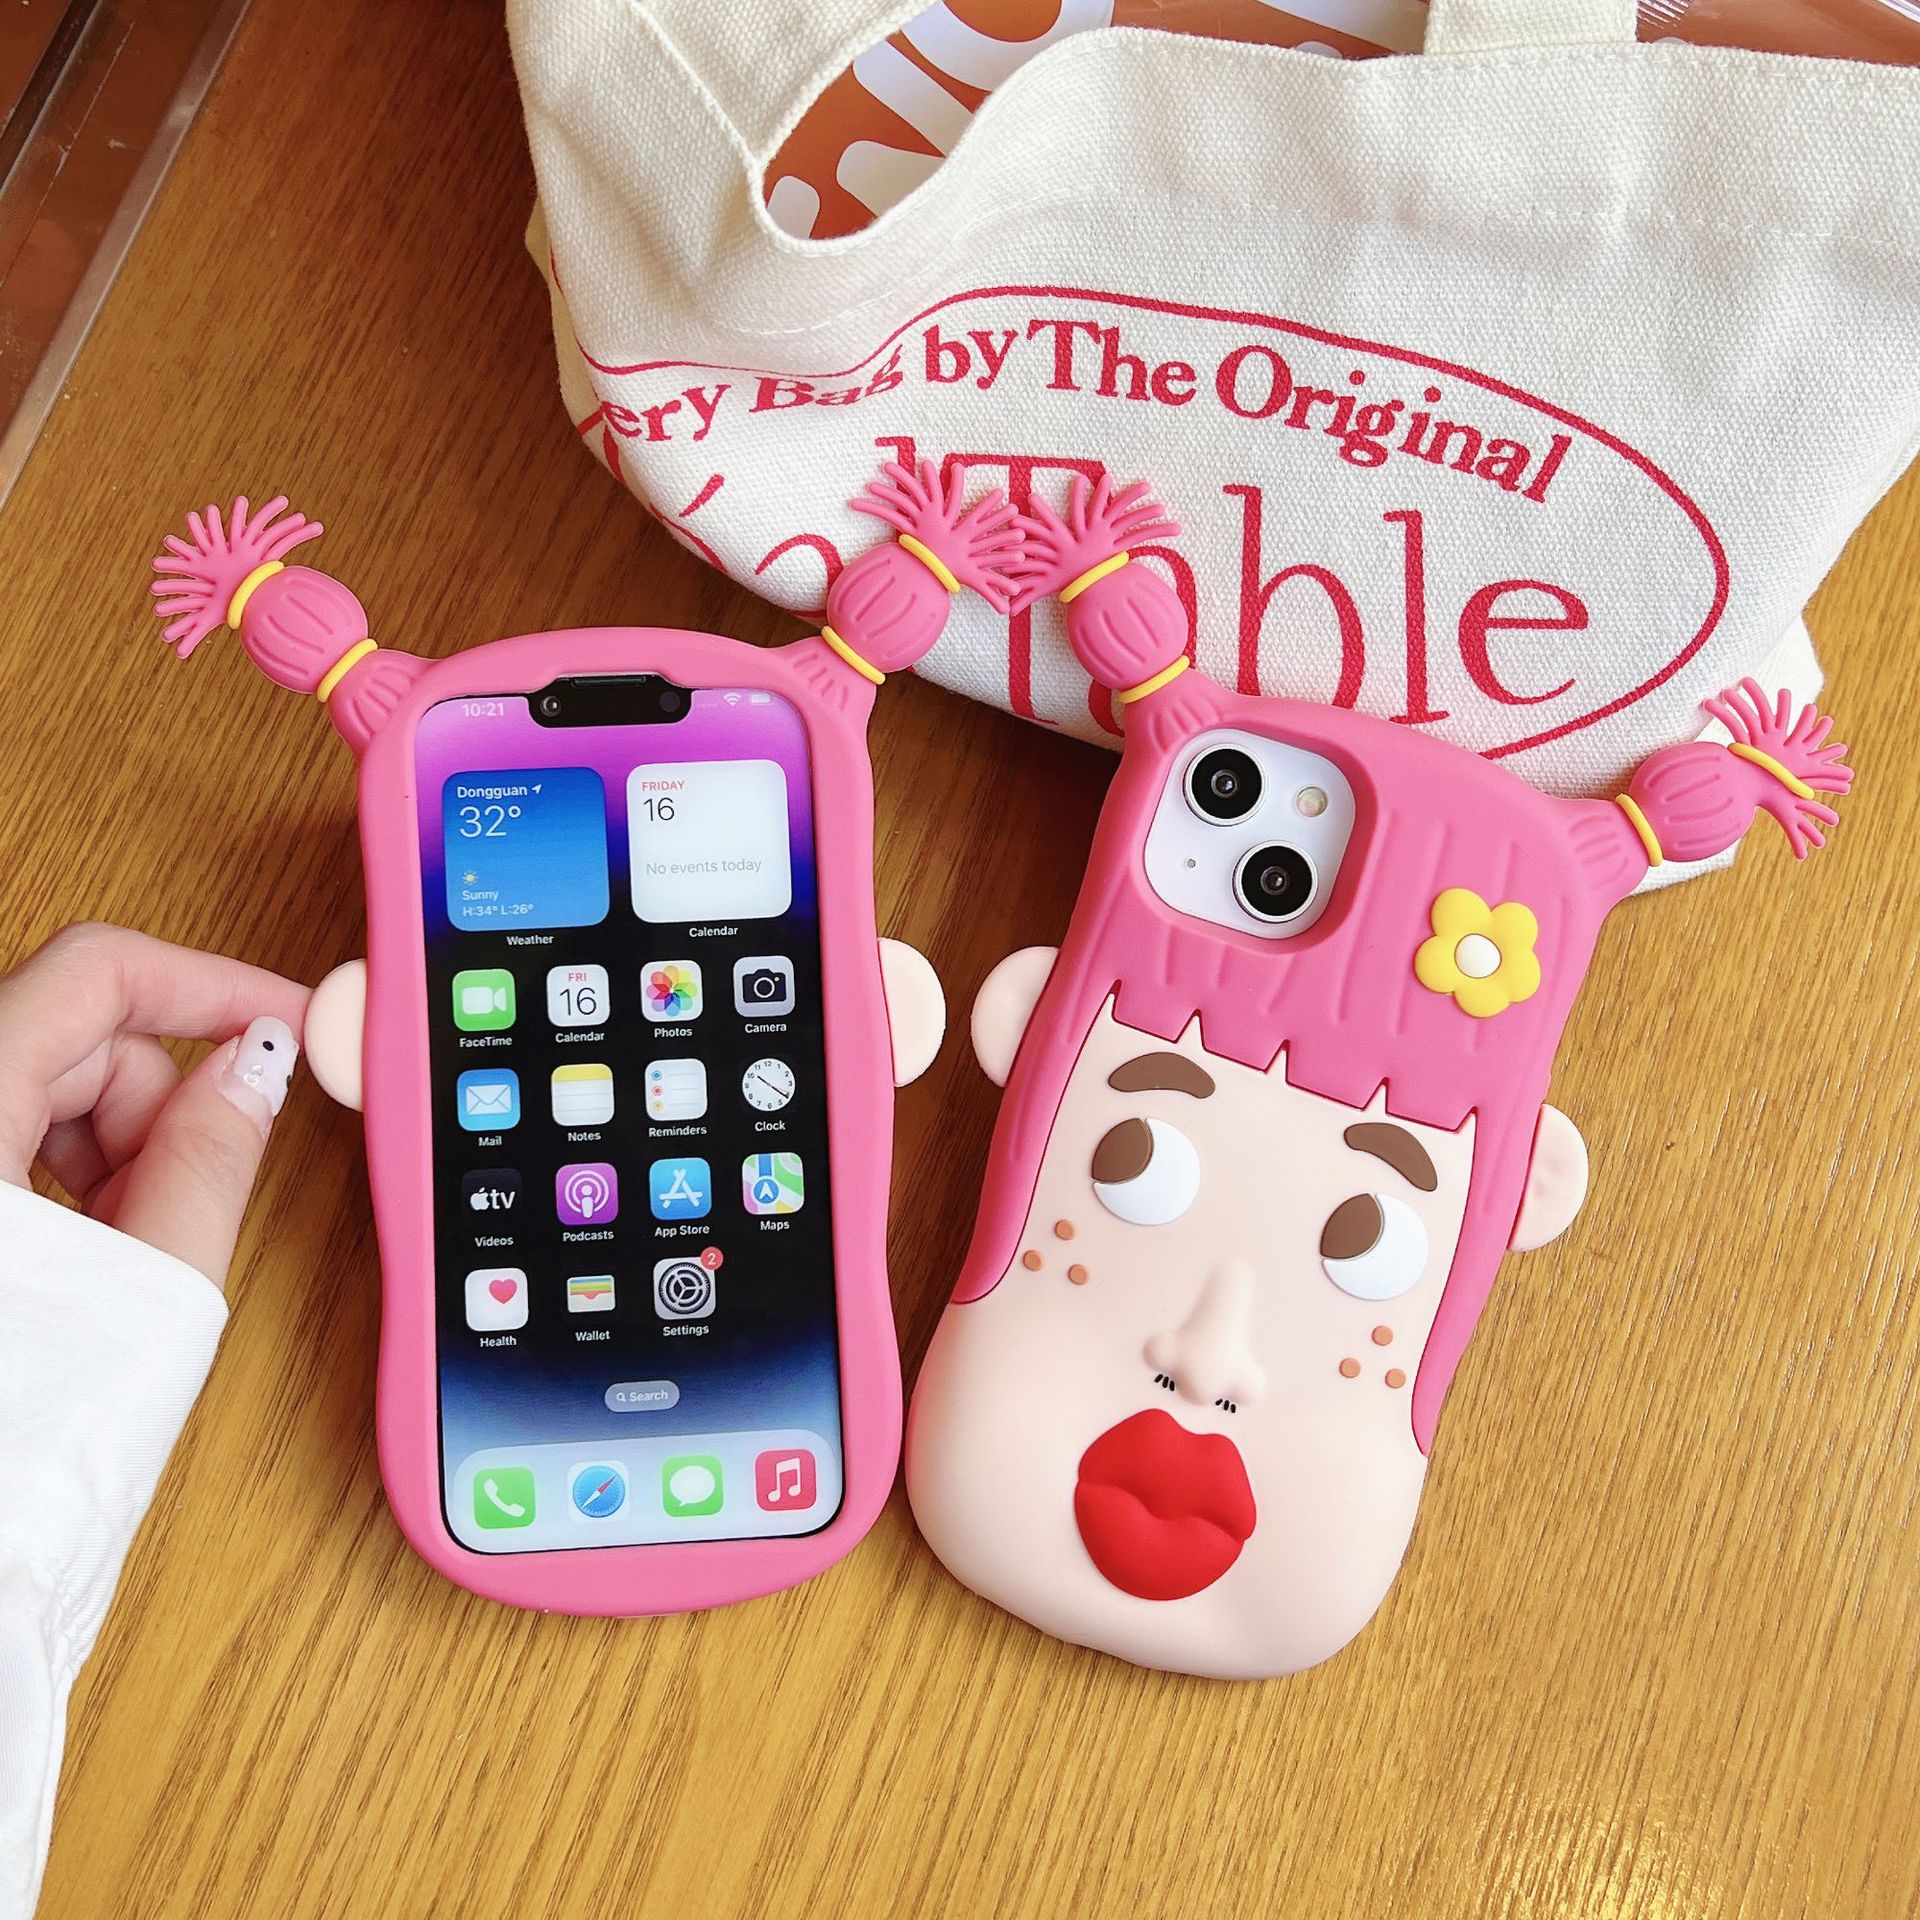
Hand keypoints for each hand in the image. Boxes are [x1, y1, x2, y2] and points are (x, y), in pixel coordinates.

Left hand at [0, 924, 308, 1284]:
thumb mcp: (136, 1300)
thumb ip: (204, 1170)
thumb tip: (253, 1072)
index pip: (99, 970)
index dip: (215, 986)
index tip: (291, 1019)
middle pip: (83, 1032)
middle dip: (166, 1101)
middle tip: (202, 1186)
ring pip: (52, 1084)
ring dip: (122, 1148)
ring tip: (130, 1244)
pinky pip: (16, 1126)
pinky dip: (73, 1174)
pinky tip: (89, 1248)